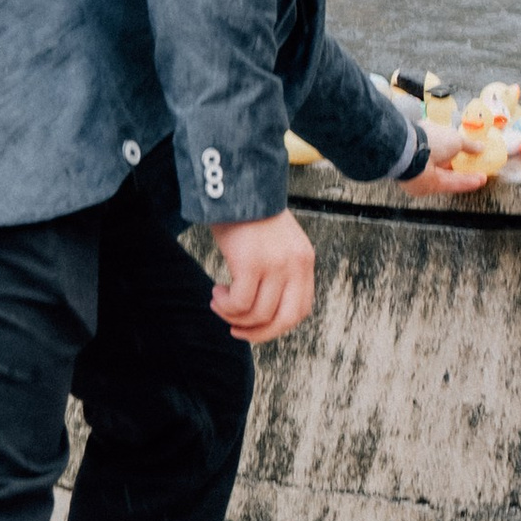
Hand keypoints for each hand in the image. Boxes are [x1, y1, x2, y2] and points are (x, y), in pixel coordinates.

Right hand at [207, 211, 315, 343]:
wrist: (237, 187)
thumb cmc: (251, 216)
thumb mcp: (278, 244)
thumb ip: (280, 270)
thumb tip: (265, 308)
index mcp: (304, 261)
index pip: (301, 309)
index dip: (278, 325)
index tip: (256, 325)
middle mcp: (295, 265)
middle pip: (286, 319)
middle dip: (259, 333)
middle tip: (236, 330)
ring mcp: (275, 265)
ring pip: (258, 314)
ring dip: (233, 316)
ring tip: (219, 301)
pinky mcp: (251, 263)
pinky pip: (240, 303)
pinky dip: (225, 306)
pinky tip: (216, 292)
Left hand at [393, 121, 492, 198]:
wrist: (412, 154)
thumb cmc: (431, 139)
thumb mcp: (456, 138)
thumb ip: (469, 145)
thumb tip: (480, 146)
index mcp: (430, 140)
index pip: (446, 147)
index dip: (461, 152)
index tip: (473, 155)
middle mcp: (427, 157)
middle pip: (449, 165)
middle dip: (465, 167)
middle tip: (479, 169)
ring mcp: (427, 172)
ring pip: (450, 176)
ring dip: (467, 177)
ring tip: (482, 177)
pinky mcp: (429, 185)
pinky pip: (449, 184)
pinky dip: (463, 183)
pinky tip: (477, 182)